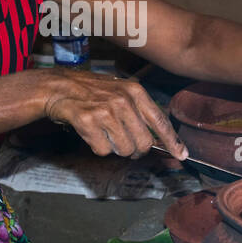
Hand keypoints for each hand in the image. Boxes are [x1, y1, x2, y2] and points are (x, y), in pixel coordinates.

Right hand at [42, 69, 187, 159]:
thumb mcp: (121, 91)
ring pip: (125, 149)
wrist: (59, 86)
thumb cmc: (92, 91)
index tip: (182, 155)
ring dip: (116, 148)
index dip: (173, 141)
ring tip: (105, 134)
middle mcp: (123, 101)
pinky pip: (103, 150)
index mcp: (135, 91)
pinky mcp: (88, 121)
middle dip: (136, 150)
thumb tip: (157, 136)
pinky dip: (98, 147)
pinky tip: (91, 133)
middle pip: (144, 143)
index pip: (160, 121)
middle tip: (125, 144)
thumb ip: (139, 110)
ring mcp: (106, 111)